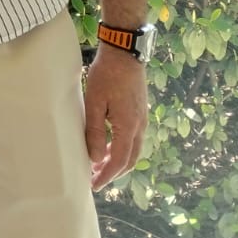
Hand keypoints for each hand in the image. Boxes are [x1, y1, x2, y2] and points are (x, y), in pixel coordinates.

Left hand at [83, 47, 148, 189]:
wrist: (125, 51)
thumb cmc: (107, 75)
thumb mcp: (94, 103)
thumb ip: (95, 132)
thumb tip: (96, 159)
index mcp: (129, 127)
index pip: (119, 161)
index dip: (107, 176)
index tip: (94, 185)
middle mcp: (140, 126)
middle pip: (130, 159)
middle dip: (113, 172)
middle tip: (95, 179)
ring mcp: (142, 118)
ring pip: (133, 149)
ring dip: (118, 160)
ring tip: (99, 164)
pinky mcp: (140, 110)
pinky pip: (134, 138)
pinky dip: (122, 147)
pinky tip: (109, 143)